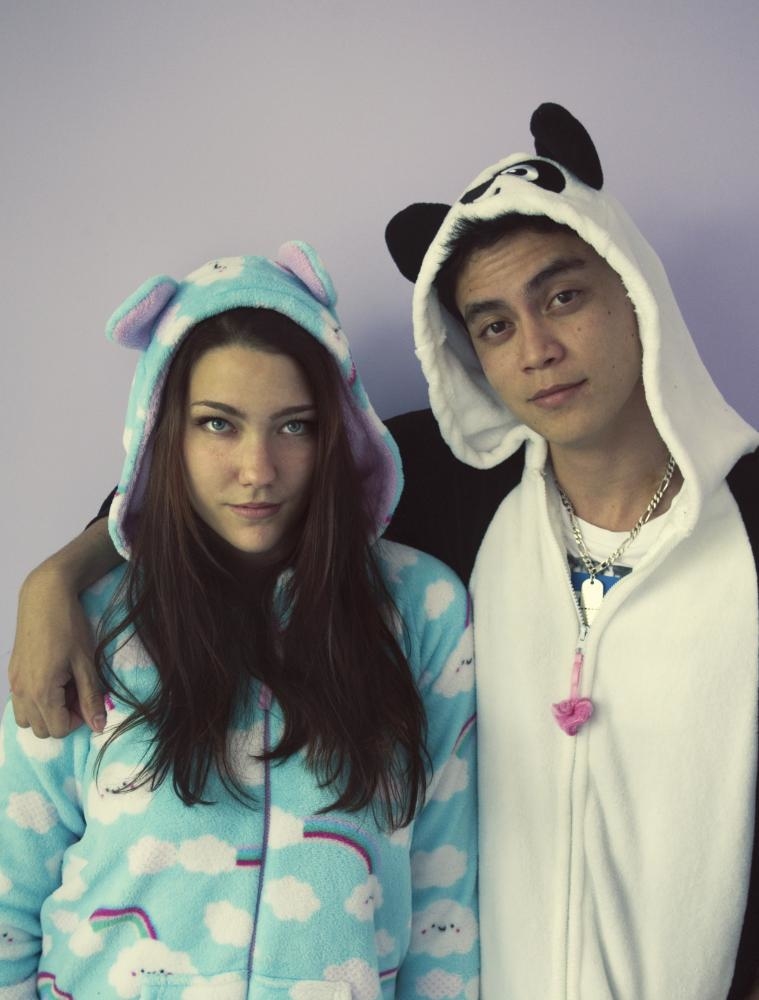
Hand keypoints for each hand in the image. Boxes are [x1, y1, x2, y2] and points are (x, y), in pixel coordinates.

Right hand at [9, 561, 104, 737]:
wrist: (44, 597)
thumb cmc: (69, 627)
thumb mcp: (86, 663)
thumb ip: (91, 697)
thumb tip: (98, 726)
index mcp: (41, 692)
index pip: (59, 730)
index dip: (79, 719)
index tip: (87, 697)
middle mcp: (22, 692)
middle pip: (42, 730)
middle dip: (62, 718)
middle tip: (77, 691)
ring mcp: (14, 683)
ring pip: (26, 720)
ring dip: (46, 713)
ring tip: (63, 687)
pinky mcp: (12, 673)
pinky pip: (19, 703)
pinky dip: (34, 702)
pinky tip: (51, 679)